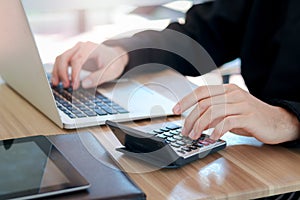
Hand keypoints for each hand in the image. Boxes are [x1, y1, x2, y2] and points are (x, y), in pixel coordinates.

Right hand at [52, 42, 128, 88]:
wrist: (115, 56)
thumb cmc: (114, 62)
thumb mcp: (111, 71)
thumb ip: (98, 77)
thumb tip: (84, 84)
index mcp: (90, 48)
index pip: (77, 60)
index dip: (74, 74)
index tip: (74, 85)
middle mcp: (81, 47)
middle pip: (65, 57)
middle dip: (62, 72)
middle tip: (66, 85)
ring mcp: (76, 50)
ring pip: (60, 59)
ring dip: (57, 72)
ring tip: (58, 84)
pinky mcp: (73, 55)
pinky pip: (61, 61)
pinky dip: (58, 71)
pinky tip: (58, 80)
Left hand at [173, 84, 299, 143]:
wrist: (276, 121)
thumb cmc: (250, 117)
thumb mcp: (229, 113)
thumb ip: (213, 115)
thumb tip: (196, 122)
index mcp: (226, 90)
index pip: (201, 91)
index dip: (186, 100)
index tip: (175, 110)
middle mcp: (233, 94)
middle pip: (204, 103)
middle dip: (190, 118)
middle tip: (185, 131)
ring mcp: (241, 104)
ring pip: (212, 111)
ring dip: (200, 125)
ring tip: (195, 136)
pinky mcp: (248, 116)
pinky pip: (227, 122)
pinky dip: (216, 131)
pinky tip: (212, 138)